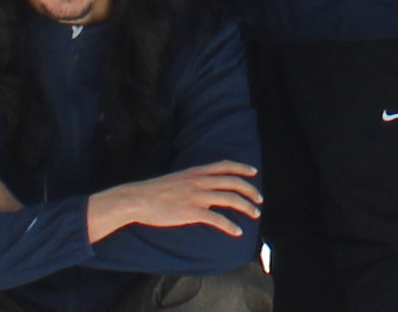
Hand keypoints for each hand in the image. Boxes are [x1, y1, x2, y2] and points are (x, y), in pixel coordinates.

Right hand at [85, 159, 261, 238]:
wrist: (138, 199)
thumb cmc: (154, 191)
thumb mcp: (177, 178)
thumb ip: (192, 180)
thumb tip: (204, 185)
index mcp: (196, 172)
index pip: (225, 166)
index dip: (242, 168)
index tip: (254, 173)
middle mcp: (200, 181)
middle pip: (233, 182)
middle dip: (250, 191)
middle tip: (259, 200)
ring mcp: (197, 196)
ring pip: (230, 199)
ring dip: (246, 207)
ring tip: (255, 215)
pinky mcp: (192, 212)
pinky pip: (217, 219)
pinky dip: (230, 225)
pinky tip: (237, 232)